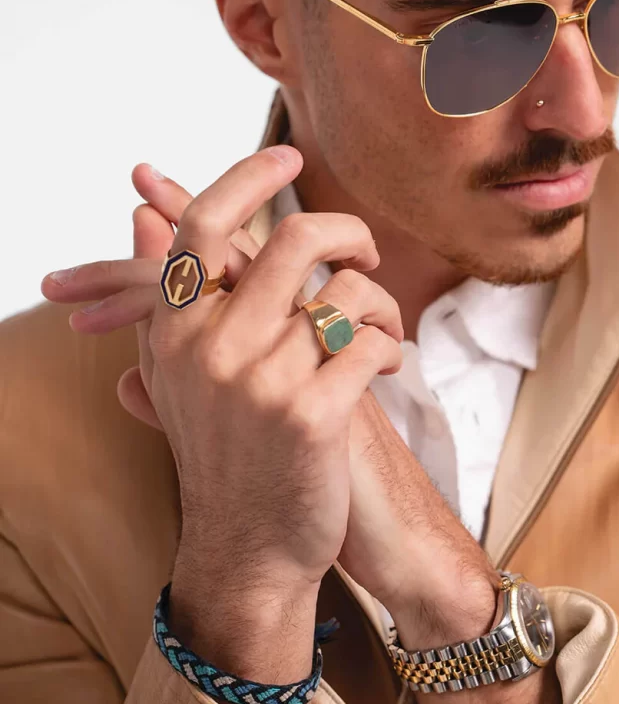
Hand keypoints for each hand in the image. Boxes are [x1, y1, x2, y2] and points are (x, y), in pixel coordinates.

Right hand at [43, 149, 403, 603]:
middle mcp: (212, 346)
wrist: (250, 547)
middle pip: (296, 237)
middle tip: (363, 252)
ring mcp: (262, 380)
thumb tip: (142, 212)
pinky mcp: (313, 414)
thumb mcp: (175, 369)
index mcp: (177, 328)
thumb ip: (162, 289)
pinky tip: (384, 368)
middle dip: (348, 232)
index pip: (207, 223)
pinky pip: (373, 342)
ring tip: (380, 330)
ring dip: (382, 304)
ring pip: (348, 291)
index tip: (288, 156)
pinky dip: (391, 347)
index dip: (251, 177)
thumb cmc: (223, 448)